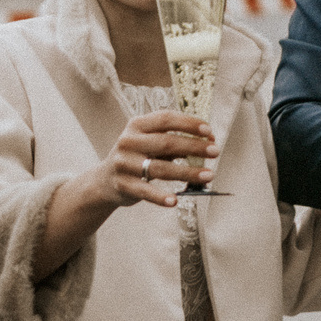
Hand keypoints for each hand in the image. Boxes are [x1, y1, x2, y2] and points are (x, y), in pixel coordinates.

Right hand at [87, 109, 217, 209]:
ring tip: (209, 175)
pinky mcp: (124, 185)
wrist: (104, 180)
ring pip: (160, 168)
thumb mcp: (148, 142)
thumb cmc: (136, 157)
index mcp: (136, 125)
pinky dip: (160, 197)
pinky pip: (145, 192)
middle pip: (166, 142)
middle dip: (194, 146)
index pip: (165, 119)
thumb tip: (206, 141)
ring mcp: (124, 164)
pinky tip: (175, 201)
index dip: (188, 123)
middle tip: (215, 151)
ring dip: (187, 172)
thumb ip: (172, 140)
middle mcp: (129, 142)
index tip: (209, 130)